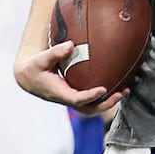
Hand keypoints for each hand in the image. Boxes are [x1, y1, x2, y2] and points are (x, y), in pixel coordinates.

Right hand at [14, 40, 128, 112]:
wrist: (29, 79)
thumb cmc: (35, 68)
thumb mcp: (41, 59)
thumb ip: (55, 52)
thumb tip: (71, 45)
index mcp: (59, 93)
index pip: (77, 99)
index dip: (91, 96)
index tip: (103, 88)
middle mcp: (67, 99)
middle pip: (90, 109)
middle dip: (106, 103)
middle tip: (121, 92)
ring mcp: (72, 99)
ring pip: (93, 107)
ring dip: (109, 102)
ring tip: (125, 91)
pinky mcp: (76, 96)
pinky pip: (93, 101)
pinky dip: (105, 96)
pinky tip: (118, 85)